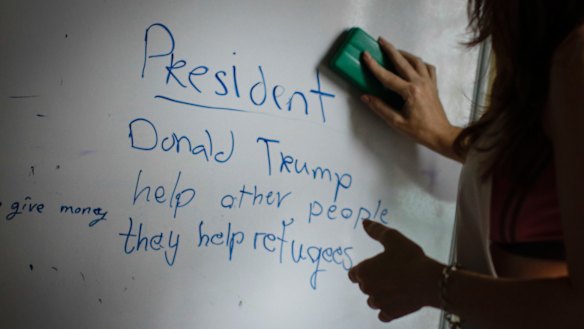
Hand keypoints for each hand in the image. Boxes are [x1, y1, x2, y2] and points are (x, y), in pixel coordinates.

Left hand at [348, 220, 443, 321]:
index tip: (374, 267)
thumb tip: (364, 222)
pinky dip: (387, 308)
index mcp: (363, 271)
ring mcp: (378, 303)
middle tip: (389, 273)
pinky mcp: (391, 314)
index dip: (362, 270)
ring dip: (379, 295)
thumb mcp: (392, 238)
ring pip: (372, 300)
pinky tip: (396, 300)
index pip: (353, 274)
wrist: (429, 281)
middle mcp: (367, 289)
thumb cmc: (409, 258)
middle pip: (364, 286)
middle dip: (373, 281)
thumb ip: (376, 230)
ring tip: (394, 286)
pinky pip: (383, 314)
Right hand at [361, 37, 461, 161]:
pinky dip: (419, 63)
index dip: (374, 66)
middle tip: (381, 40)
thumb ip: (380, 108)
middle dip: (390, 49)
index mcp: (410, 92)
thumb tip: (365, 97)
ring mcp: (429, 82)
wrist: (441, 134)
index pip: (387, 76)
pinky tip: (413, 63)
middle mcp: (420, 82)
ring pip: (416, 61)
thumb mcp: (397, 122)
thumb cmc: (419, 130)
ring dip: (404, 53)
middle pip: (403, 61)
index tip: (366, 55)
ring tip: (395, 50)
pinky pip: (427, 68)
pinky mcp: (434, 85)